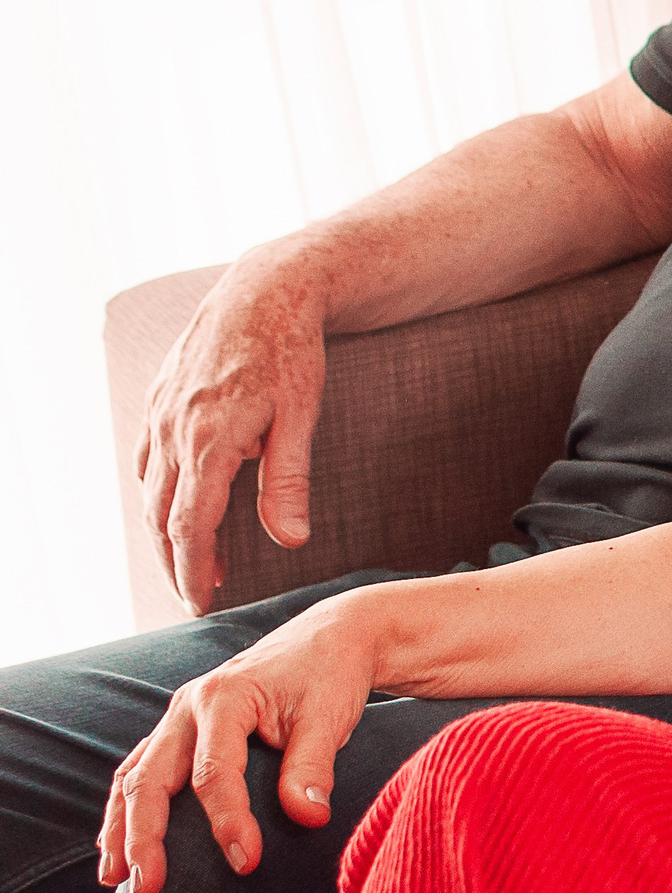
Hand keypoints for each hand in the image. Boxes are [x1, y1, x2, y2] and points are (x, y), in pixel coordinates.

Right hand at [97, 595, 376, 892]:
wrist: (331, 637)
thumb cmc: (330, 674)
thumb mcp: (329, 715)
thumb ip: (313, 766)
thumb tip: (308, 819)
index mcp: (224, 697)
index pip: (214, 772)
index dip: (228, 821)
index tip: (247, 863)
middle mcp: (189, 705)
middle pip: (151, 778)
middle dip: (144, 838)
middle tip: (148, 888)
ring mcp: (179, 716)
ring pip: (134, 775)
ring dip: (120, 827)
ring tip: (114, 879)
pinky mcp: (181, 728)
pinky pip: (141, 769)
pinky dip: (127, 807)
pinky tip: (119, 843)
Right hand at [137, 257, 328, 613]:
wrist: (265, 288)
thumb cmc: (291, 350)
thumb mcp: (302, 415)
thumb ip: (289, 480)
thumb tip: (291, 540)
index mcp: (209, 440)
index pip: (190, 525)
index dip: (193, 569)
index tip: (201, 604)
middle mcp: (174, 430)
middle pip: (162, 517)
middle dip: (177, 562)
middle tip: (196, 597)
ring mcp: (160, 413)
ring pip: (151, 490)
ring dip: (167, 531)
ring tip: (194, 561)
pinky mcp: (159, 399)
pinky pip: (148, 459)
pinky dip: (160, 493)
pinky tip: (179, 507)